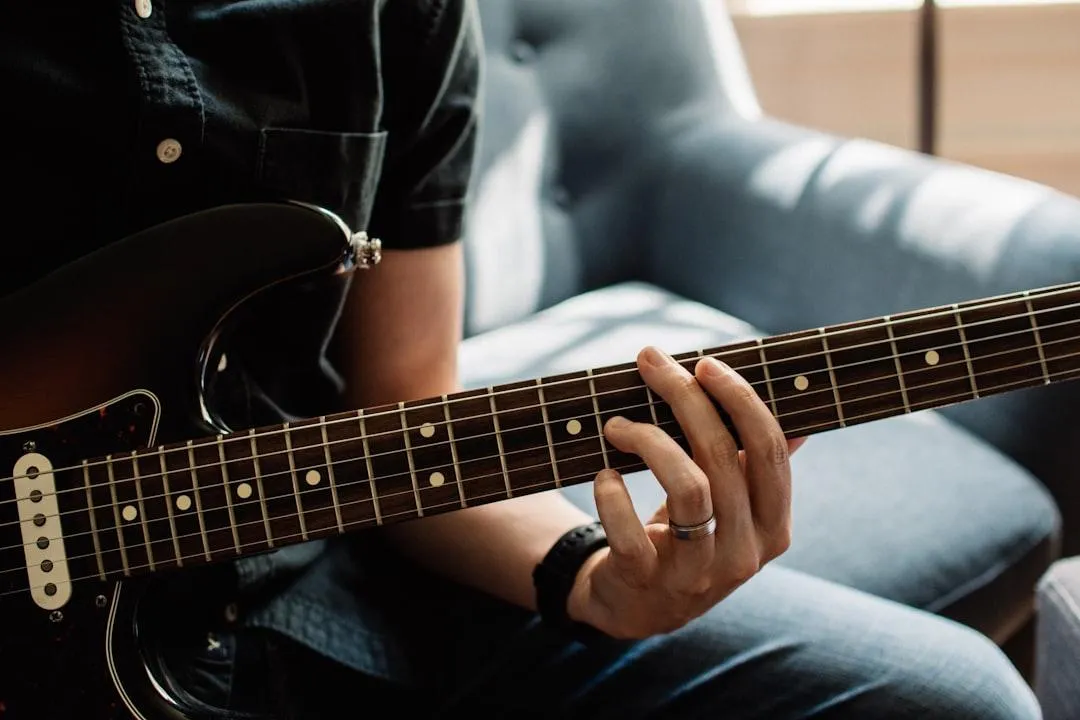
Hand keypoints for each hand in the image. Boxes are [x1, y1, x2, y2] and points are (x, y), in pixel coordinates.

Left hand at [567, 345, 805, 638]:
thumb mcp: (730, 510)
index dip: (740, 398)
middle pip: (723, 455)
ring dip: (648, 440)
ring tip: (616, 424)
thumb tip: (802, 424)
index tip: (705, 363)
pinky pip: (631, 532)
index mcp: (773, 526)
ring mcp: (697, 572)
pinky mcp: (647, 582)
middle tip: (651, 364)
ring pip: (688, 487)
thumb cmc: (686, 539)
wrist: (637, 606)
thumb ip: (756, 469)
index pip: (770, 450)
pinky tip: (604, 476)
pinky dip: (612, 495)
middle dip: (685, 398)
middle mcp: (744, 552)